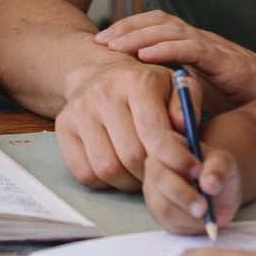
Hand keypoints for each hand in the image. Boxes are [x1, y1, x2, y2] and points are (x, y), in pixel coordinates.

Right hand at [55, 55, 176, 191]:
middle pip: (130, 155)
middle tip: (164, 175)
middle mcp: (103, 93)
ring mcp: (79, 110)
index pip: (153, 131)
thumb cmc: (146, 86)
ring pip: (106, 168)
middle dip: (152, 173)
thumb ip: (187, 106)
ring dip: (128, 181)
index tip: (191, 171)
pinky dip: (104, 182)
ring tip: (141, 174)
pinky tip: (118, 171)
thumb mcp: (175, 85)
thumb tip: (184, 133)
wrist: (100, 72)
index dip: (174, 158)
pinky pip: (84, 172)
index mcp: (136, 81)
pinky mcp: (63, 126)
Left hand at [95, 11, 255, 105]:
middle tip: (100, 40)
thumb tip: (137, 104)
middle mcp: (198, 39)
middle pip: (156, 21)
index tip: (101, 42)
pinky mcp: (223, 59)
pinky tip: (145, 57)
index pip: (154, 26)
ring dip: (139, 35)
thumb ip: (171, 90)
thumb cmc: (237, 96)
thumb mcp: (196, 90)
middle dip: (126, 28)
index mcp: (190, 43)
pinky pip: (191, 48)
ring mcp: (210, 46)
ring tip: (114, 45)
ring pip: (169, 29)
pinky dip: (166, 49)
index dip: (127, 29)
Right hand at [142, 129, 240, 233]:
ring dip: (187, 213)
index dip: (179, 159)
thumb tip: (209, 184)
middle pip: (159, 177)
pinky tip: (202, 220)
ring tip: (208, 214)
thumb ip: (218, 168)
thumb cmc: (217, 171)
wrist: (218, 193)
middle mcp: (155, 165)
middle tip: (204, 206)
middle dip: (182, 193)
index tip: (198, 171)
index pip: (163, 146)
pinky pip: (167, 220)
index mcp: (168, 144)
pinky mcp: (157, 211)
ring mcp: (153, 189)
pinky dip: (188, 223)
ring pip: (162, 203)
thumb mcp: (225, 163)